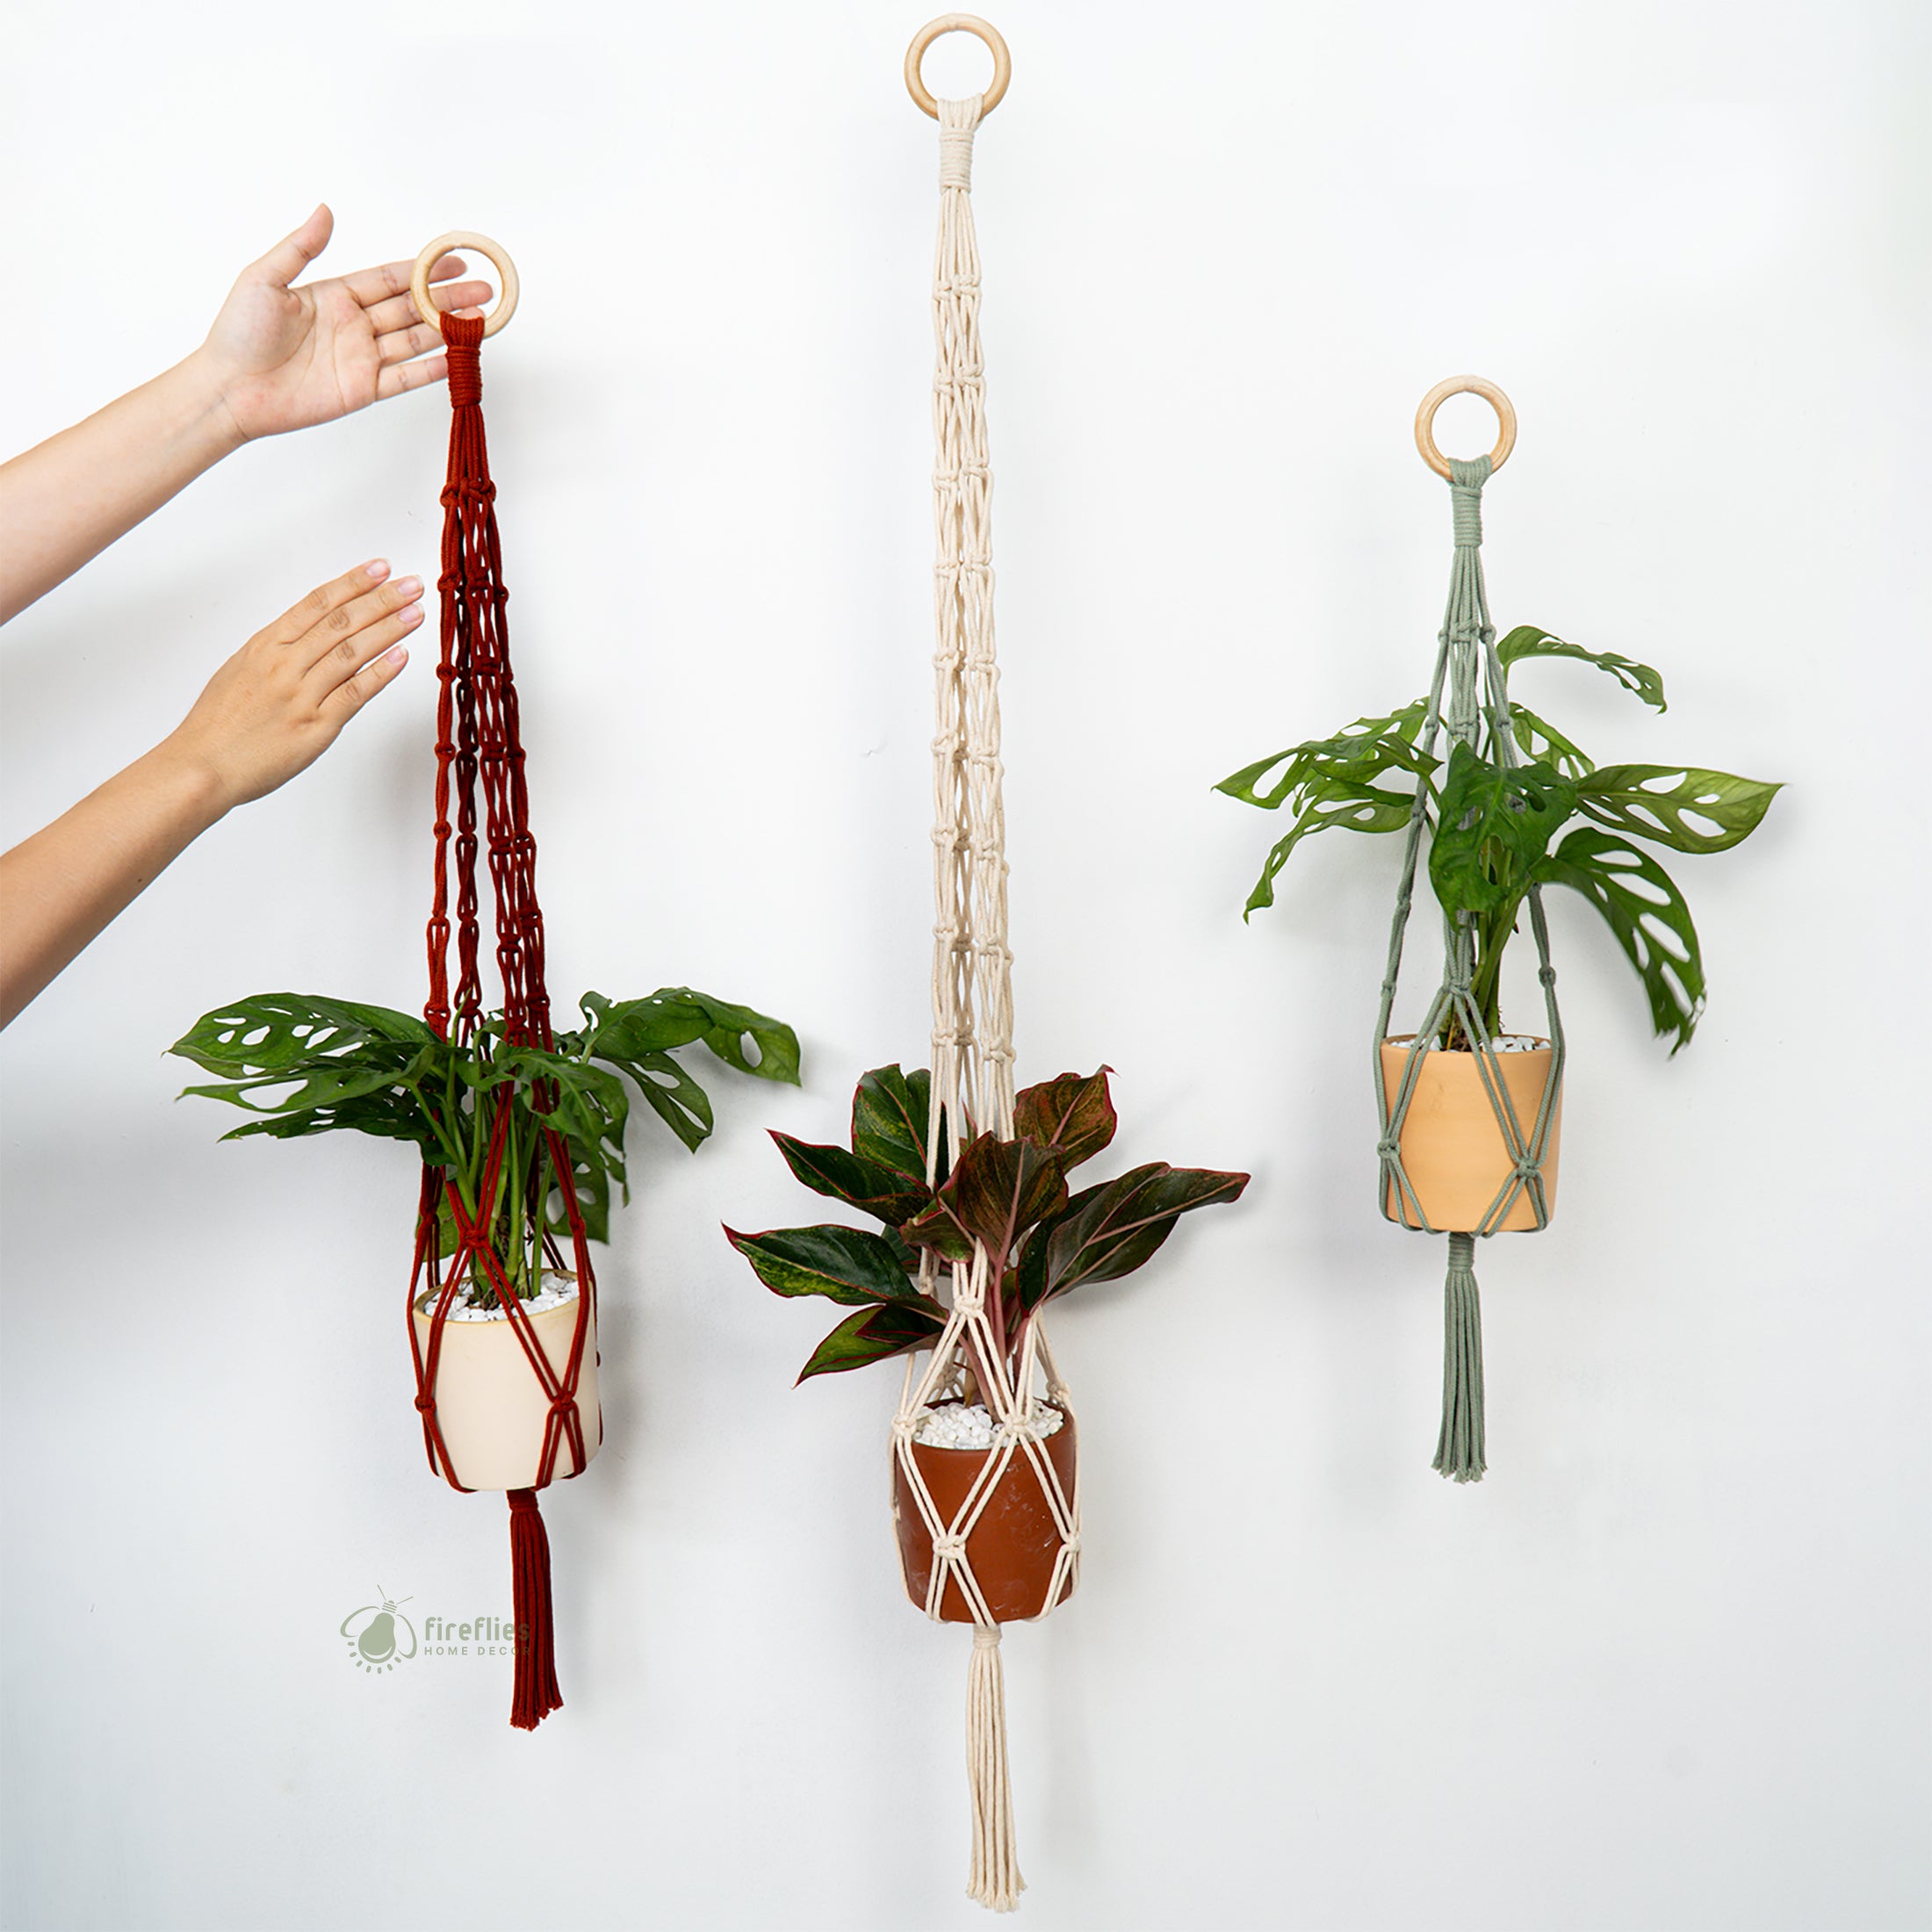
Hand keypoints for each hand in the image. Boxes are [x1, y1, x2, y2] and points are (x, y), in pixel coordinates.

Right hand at [165, 560, 422, 812]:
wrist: (202, 765)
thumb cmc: (219, 723)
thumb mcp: (241, 670)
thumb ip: (276, 650)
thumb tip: (308, 634)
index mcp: (265, 646)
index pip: (316, 604)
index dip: (352, 583)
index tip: (381, 568)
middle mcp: (284, 664)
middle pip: (340, 622)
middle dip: (381, 599)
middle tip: (412, 584)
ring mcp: (300, 695)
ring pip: (351, 652)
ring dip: (388, 629)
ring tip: (415, 613)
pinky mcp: (314, 727)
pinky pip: (354, 694)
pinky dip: (380, 673)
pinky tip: (402, 656)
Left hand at [192, 205, 494, 442]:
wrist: (229, 388)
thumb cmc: (238, 332)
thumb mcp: (264, 278)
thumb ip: (301, 248)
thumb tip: (325, 211)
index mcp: (335, 295)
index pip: (390, 279)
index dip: (424, 270)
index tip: (456, 259)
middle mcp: (354, 325)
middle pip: (412, 308)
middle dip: (449, 298)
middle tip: (484, 290)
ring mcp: (361, 358)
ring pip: (416, 340)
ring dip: (449, 330)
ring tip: (482, 320)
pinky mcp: (362, 389)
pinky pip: (405, 377)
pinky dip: (432, 369)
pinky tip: (456, 358)